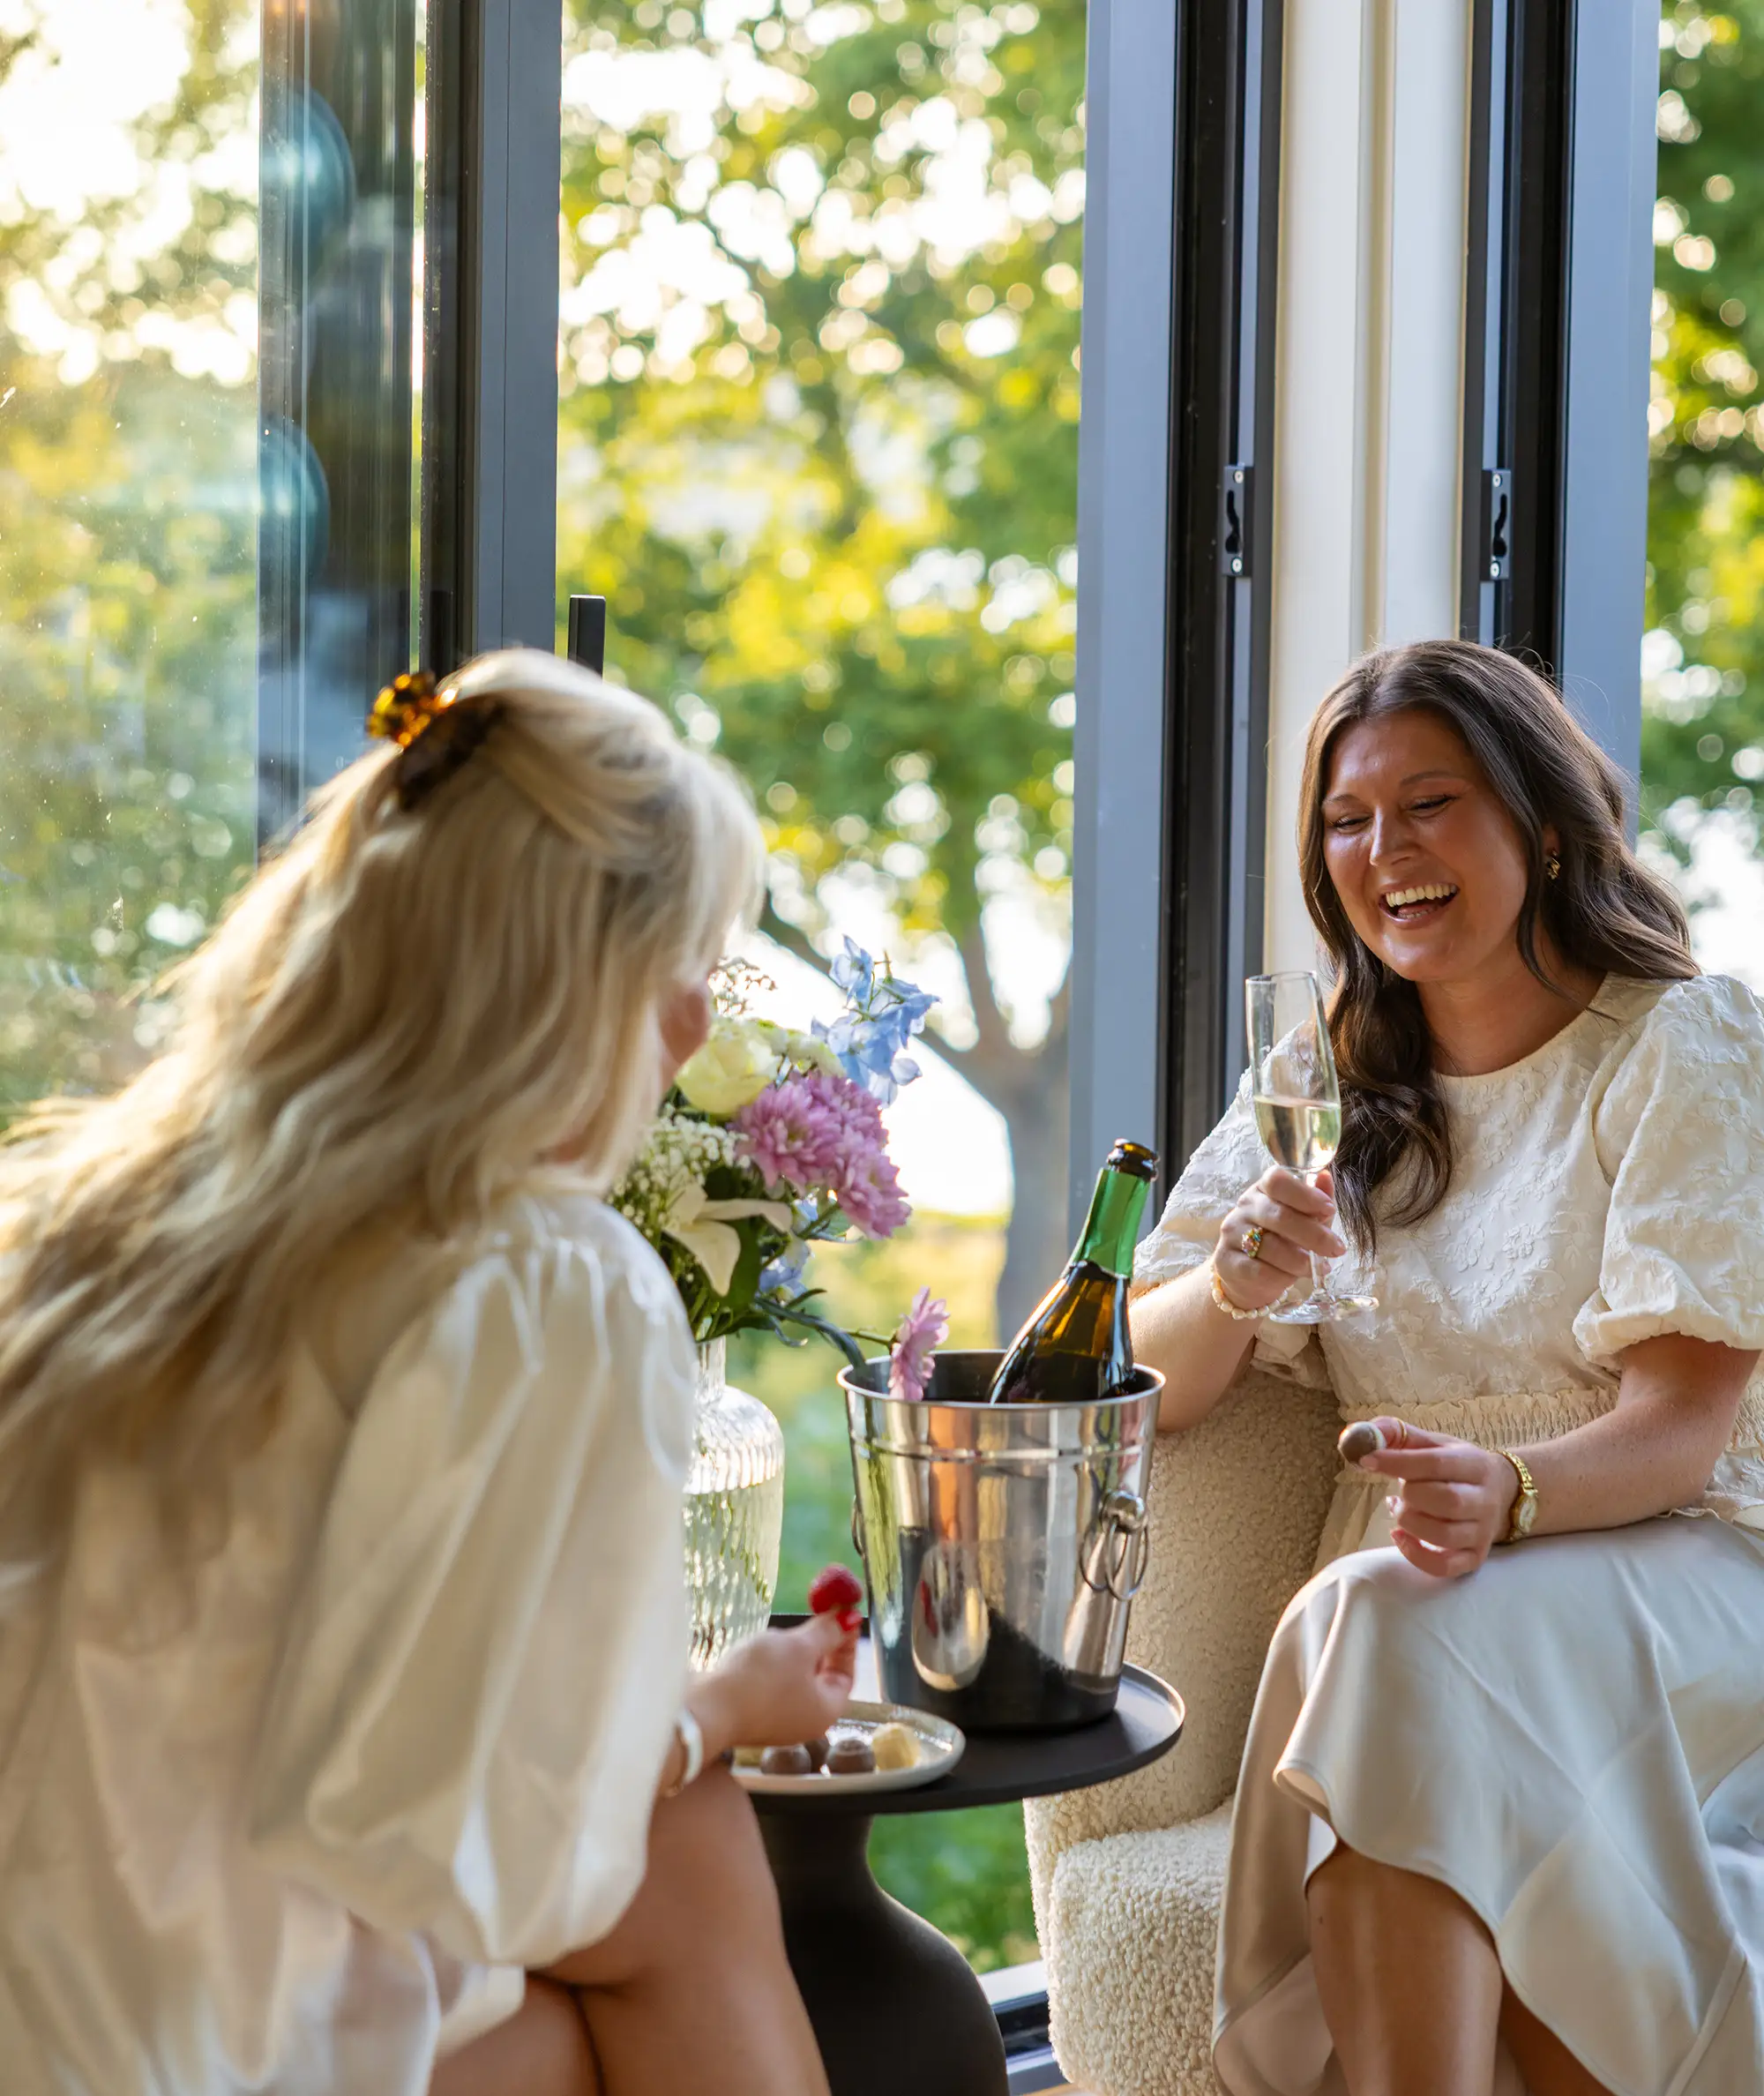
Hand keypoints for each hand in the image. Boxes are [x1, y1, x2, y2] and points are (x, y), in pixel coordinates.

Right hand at [689, 1614, 858, 1754]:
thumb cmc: (760, 1679)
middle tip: (814, 1613)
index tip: (841, 1614)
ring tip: (781, 1631)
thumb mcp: (799, 1647)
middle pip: (820, 1677)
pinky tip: (758, 1649)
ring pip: (793, 1680)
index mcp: (825, 1711)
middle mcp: (803, 1722)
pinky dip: (770, 1665)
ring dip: (791, 1653)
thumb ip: (826, 1632)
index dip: (845, 1642)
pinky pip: (770, 1685)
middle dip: (818, 1644)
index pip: (846, 1675)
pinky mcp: (750, 1714)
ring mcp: (774, 1721)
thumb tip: (848, 1618)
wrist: (705, 1709)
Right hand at [1212, 1166, 1345, 1314]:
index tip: (1329, 1209)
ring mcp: (1232, 1233)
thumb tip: (1326, 1177)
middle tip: (1336, 1249)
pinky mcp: (1227, 1261)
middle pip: (1278, 1216)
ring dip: (1300, 1261)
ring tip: (1318, 1269)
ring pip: (1270, 1246)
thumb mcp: (1302, 1219)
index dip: (1304, 1194)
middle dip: (1314, 1235)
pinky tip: (1292, 1279)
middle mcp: (1245, 1207)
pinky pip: (1259, 1271)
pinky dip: (1282, 1278)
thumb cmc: (1281, 1241)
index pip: (1277, 1181)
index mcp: (1263, 1190)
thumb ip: (1315, 1201)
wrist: (1247, 1275)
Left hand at [1348, 1419, 1520, 1578]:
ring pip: (1444, 1535)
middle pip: (1446, 1501)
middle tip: (1399, 1491)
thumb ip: (1398, 1435)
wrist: (1502, 1493)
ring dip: (1410, 1523)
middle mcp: (1484, 1500)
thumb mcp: (1433, 1444)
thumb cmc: (1456, 1466)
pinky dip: (1416, 1555)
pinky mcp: (1474, 1557)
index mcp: (1475, 1464)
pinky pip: (1446, 1567)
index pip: (1436, 1463)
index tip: (1367, 1460)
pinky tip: (1400, 1537)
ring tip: (1399, 1509)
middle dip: (1410, 1495)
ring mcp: (1482, 1532)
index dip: (1398, 1462)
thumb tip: (1364, 1434)